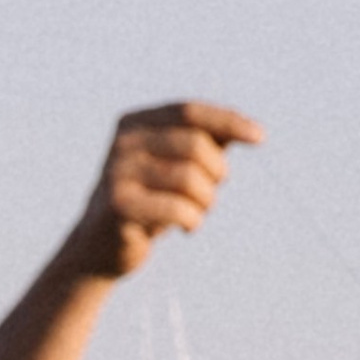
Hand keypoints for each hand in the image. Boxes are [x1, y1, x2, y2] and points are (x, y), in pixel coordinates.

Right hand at [67, 100, 263, 280]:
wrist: (101, 247)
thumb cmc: (150, 204)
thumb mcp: (176, 169)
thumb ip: (205, 145)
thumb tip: (248, 130)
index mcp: (136, 122)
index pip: (189, 111)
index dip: (227, 121)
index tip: (259, 137)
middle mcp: (124, 141)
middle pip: (195, 146)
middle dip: (216, 173)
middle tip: (211, 196)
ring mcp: (118, 171)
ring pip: (189, 178)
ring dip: (206, 202)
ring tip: (197, 214)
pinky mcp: (119, 205)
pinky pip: (177, 208)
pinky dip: (193, 220)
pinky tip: (188, 228)